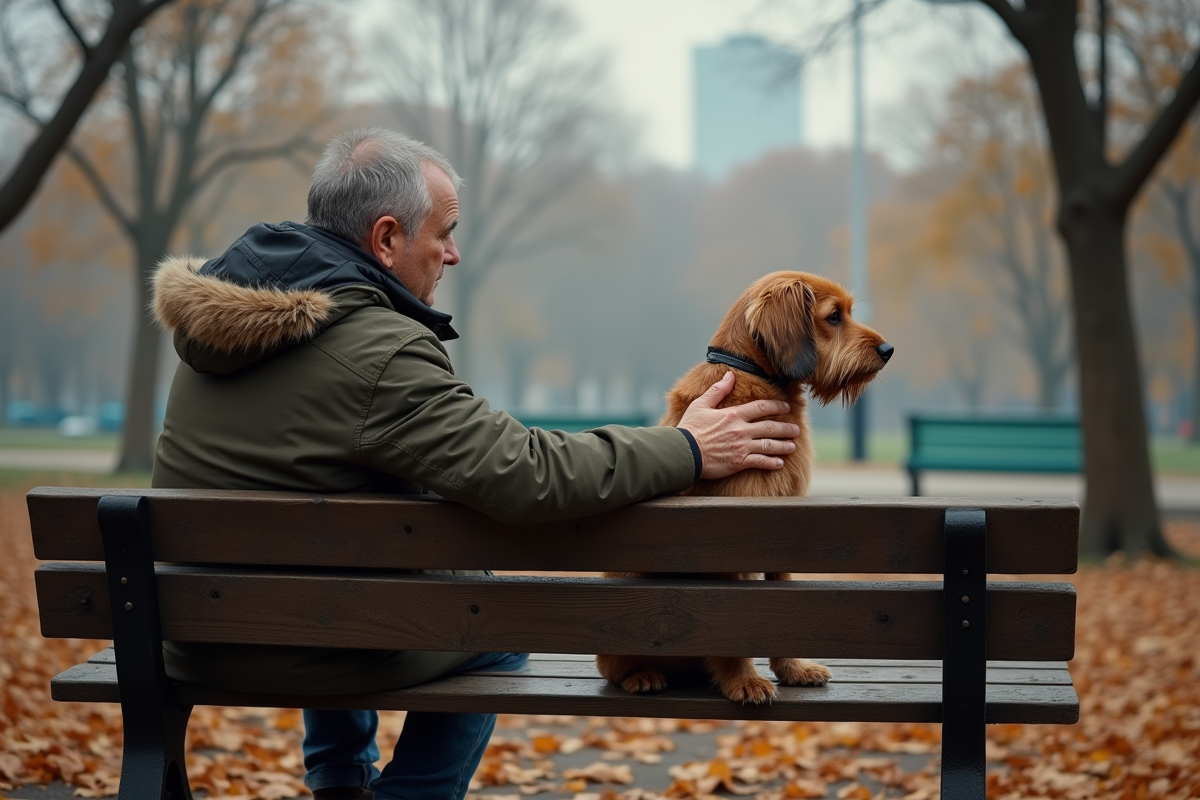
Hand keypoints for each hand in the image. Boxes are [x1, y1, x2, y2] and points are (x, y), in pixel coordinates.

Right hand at [676, 371, 798, 479]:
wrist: (683, 452)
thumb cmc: (690, 428)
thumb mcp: (700, 405)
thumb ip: (717, 390)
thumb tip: (729, 375)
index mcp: (734, 415)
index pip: (761, 407)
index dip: (776, 406)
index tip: (786, 407)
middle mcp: (741, 430)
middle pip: (770, 427)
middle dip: (786, 428)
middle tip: (796, 429)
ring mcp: (742, 447)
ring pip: (769, 445)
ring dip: (783, 445)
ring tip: (792, 446)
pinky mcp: (739, 462)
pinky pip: (760, 462)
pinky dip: (771, 462)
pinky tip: (779, 463)